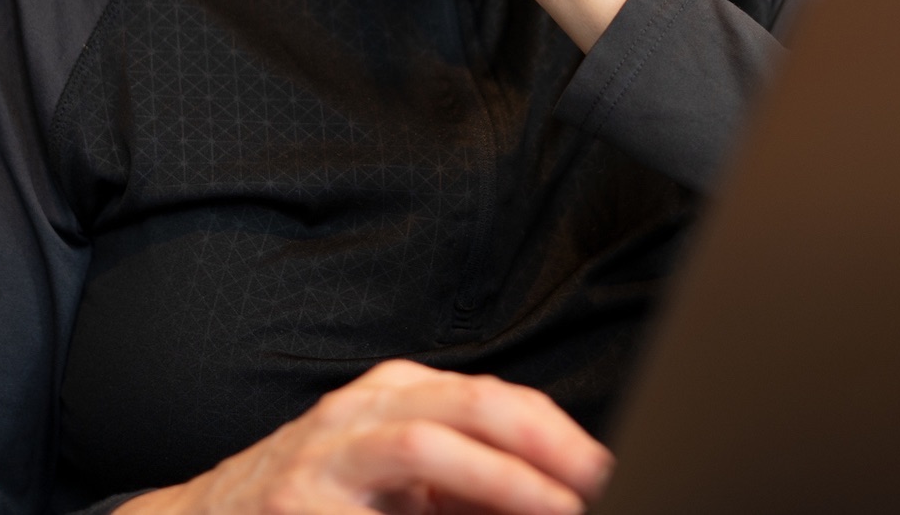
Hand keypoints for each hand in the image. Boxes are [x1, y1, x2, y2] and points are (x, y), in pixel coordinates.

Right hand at [114, 360, 611, 514]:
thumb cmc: (318, 502)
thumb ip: (469, 486)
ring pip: (421, 447)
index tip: (604, 469)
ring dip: (496, 479)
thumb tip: (561, 498)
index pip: (492, 396)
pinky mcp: (295, 509)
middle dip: (538, 446)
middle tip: (589, 485)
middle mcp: (358, 414)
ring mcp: (322, 461)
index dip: (556, 432)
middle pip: (465, 405)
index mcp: (394, 395)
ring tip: (550, 508)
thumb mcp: (397, 480)